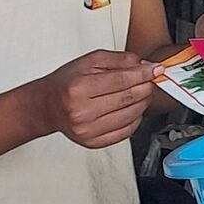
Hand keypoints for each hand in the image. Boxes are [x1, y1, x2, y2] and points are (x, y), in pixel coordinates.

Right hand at [30, 50, 156, 149]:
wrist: (48, 106)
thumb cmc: (67, 82)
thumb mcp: (89, 62)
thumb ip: (118, 60)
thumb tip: (144, 64)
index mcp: (78, 89)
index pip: (121, 81)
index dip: (143, 74)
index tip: (156, 69)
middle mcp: (81, 112)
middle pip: (127, 99)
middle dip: (146, 87)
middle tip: (151, 79)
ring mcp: (87, 130)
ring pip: (130, 116)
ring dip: (143, 102)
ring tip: (143, 92)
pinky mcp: (93, 143)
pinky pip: (125, 132)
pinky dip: (136, 118)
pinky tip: (133, 108)